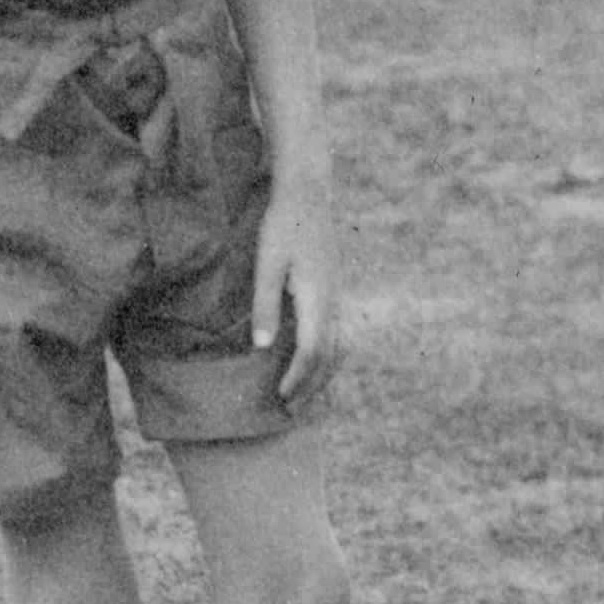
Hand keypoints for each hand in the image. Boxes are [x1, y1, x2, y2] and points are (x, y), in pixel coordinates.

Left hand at [252, 186, 342, 408]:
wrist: (308, 194)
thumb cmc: (282, 226)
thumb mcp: (266, 264)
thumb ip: (265, 305)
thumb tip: (263, 347)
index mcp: (317, 298)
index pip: (312, 352)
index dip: (298, 379)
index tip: (281, 398)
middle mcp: (334, 301)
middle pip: (330, 356)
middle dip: (312, 386)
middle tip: (291, 409)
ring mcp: (338, 295)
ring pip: (340, 346)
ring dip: (324, 374)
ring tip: (306, 393)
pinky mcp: (335, 288)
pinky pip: (340, 332)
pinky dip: (330, 355)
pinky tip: (316, 359)